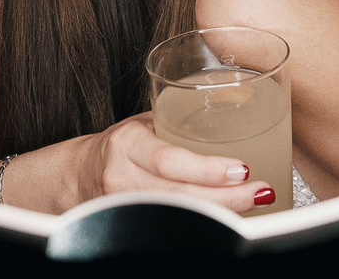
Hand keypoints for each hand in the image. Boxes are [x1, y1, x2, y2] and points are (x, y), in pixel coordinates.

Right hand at [75, 114, 274, 211]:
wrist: (80, 174)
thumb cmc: (120, 145)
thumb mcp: (143, 125)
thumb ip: (178, 124)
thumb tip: (236, 112)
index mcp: (128, 144)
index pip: (169, 161)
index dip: (208, 170)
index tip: (242, 169)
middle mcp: (122, 177)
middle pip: (180, 196)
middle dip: (226, 198)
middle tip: (259, 191)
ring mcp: (124, 207)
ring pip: (179, 216)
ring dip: (221, 213)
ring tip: (253, 204)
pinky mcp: (130, 225)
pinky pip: (172, 226)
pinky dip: (203, 224)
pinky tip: (228, 218)